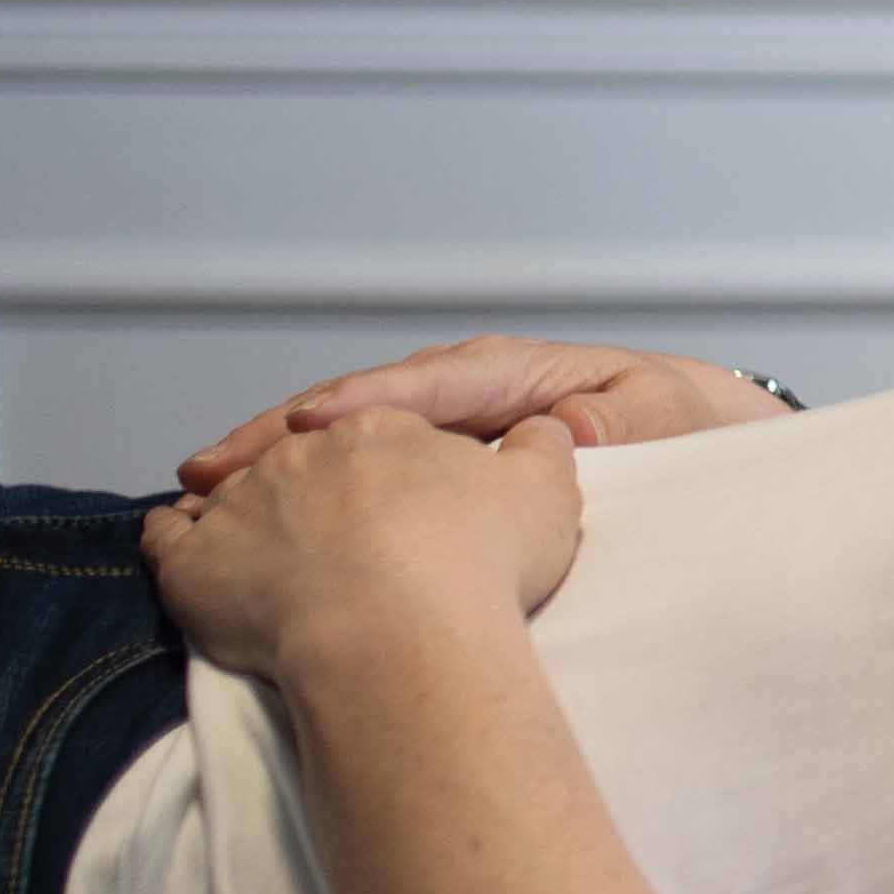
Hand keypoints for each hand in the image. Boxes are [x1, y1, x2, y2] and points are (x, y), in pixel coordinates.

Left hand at [146, 410, 584, 681]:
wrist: (404, 629)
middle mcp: (307, 451)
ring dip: (238, 508)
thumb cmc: (477, 563)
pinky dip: (171, 535)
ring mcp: (244, 502)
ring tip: (255, 542)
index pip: (376, 433)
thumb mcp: (547, 493)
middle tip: (328, 526)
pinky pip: (169, 538)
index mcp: (387, 427)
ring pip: (235, 492)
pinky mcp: (197, 561)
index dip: (384, 467)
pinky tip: (177, 538)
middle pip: (302, 459)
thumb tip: (545, 429)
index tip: (393, 498)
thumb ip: (543, 451)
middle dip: (311, 484)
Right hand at [179, 336, 787, 491]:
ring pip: (340, 441)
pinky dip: (299, 487)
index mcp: (510, 374)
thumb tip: (562, 431)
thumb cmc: (676, 421)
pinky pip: (355, 468)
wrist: (692, 433)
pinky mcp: (428, 461)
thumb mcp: (659, 415)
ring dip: (271, 463)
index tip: (305, 430)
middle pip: (355, 409)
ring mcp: (438, 426)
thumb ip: (614, 423)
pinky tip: (245, 519)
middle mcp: (461, 392)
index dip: (361, 404)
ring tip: (200, 495)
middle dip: (278, 435)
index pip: (424, 384)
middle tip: (209, 470)